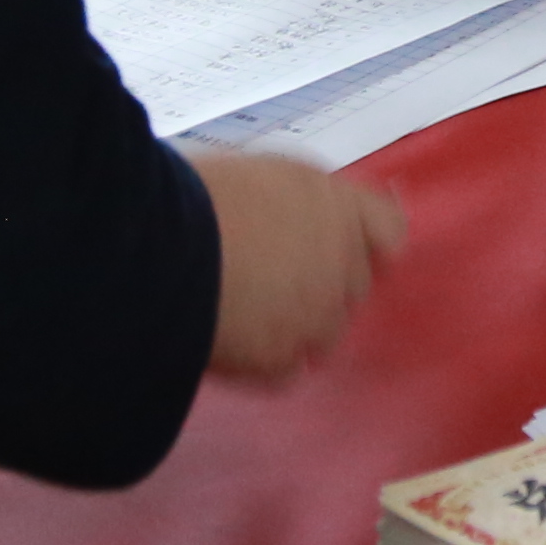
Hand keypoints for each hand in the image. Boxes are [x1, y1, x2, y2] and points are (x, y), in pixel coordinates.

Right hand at [189, 147, 406, 381]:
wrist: (157, 249)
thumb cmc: (190, 194)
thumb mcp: (249, 174)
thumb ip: (285, 201)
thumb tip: (280, 217)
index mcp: (334, 202)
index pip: (388, 229)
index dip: (370, 243)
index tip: (348, 252)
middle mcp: (340, 257)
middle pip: (354, 285)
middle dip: (324, 287)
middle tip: (272, 283)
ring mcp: (317, 314)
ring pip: (326, 333)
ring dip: (296, 329)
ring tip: (244, 317)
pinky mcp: (283, 359)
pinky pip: (286, 370)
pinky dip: (263, 364)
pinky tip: (229, 346)